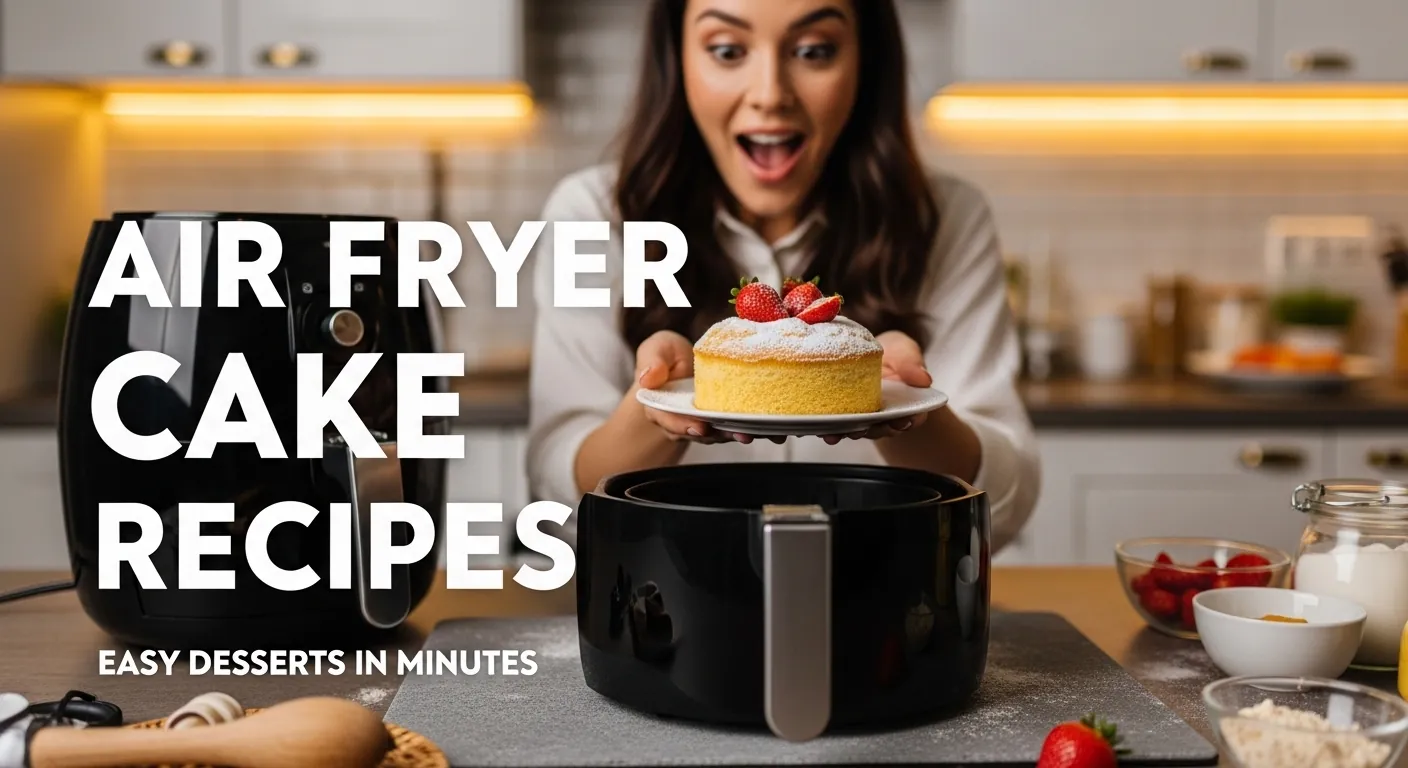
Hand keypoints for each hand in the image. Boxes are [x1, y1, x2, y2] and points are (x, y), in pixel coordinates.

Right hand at [634, 331, 779, 444]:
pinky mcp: (725, 419)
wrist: (677, 367)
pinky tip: (778, 428)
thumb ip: (652, 362)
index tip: (700, 427)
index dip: (684, 426)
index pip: (670, 421)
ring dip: (747, 434)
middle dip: (724, 435)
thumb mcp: (655, 351)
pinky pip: (740, 426)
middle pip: (704, 433)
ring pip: (725, 433)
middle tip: (743, 434)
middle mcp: (685, 421)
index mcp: (662, 408)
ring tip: (768, 433)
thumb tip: (649, 377)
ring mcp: (707, 423)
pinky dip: (759, 428)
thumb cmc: (665, 357)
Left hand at [821, 330, 931, 444]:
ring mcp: (863, 418)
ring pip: (857, 431)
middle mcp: (885, 416)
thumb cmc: (891, 352)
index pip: (910, 418)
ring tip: (835, 432)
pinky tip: (816, 427)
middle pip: (881, 429)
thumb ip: (911, 363)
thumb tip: (924, 379)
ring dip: (846, 433)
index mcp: (906, 405)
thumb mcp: (904, 350)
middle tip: (862, 427)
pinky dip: (827, 428)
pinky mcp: (844, 415)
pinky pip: (836, 426)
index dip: (906, 421)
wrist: (868, 352)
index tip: (901, 420)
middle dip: (872, 430)